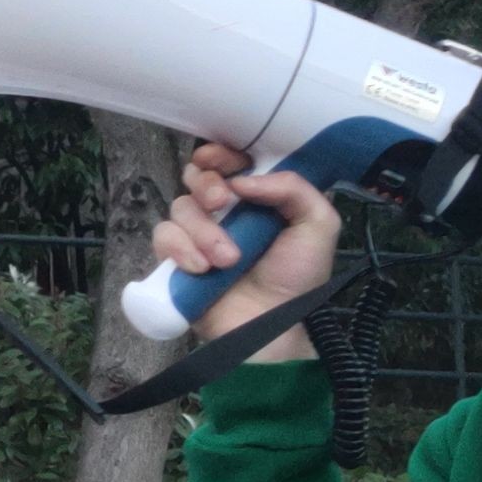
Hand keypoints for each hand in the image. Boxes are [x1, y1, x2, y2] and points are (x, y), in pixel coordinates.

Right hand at [146, 140, 340, 346]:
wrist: (271, 327)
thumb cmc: (298, 279)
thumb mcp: (318, 225)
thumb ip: (294, 188)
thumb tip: (244, 180)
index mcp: (258, 197)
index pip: (231, 161)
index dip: (220, 154)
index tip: (218, 160)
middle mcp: (227, 212)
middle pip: (197, 176)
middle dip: (206, 184)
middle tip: (222, 204)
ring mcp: (199, 236)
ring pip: (181, 208)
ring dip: (203, 231)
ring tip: (227, 260)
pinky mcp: (179, 260)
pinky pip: (164, 238)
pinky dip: (181, 250)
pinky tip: (201, 269)